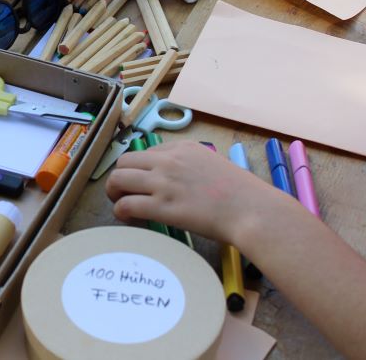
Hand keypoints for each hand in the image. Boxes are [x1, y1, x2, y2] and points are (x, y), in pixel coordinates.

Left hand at [106, 140, 279, 244]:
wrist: (251, 210)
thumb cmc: (242, 193)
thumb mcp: (214, 165)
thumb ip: (191, 166)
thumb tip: (178, 179)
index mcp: (183, 148)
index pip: (146, 153)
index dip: (140, 169)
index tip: (143, 182)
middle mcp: (169, 160)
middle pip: (125, 162)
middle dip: (120, 177)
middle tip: (123, 192)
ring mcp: (163, 182)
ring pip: (118, 179)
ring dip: (114, 193)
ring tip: (119, 204)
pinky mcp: (162, 206)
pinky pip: (126, 204)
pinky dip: (120, 211)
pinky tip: (127, 218)